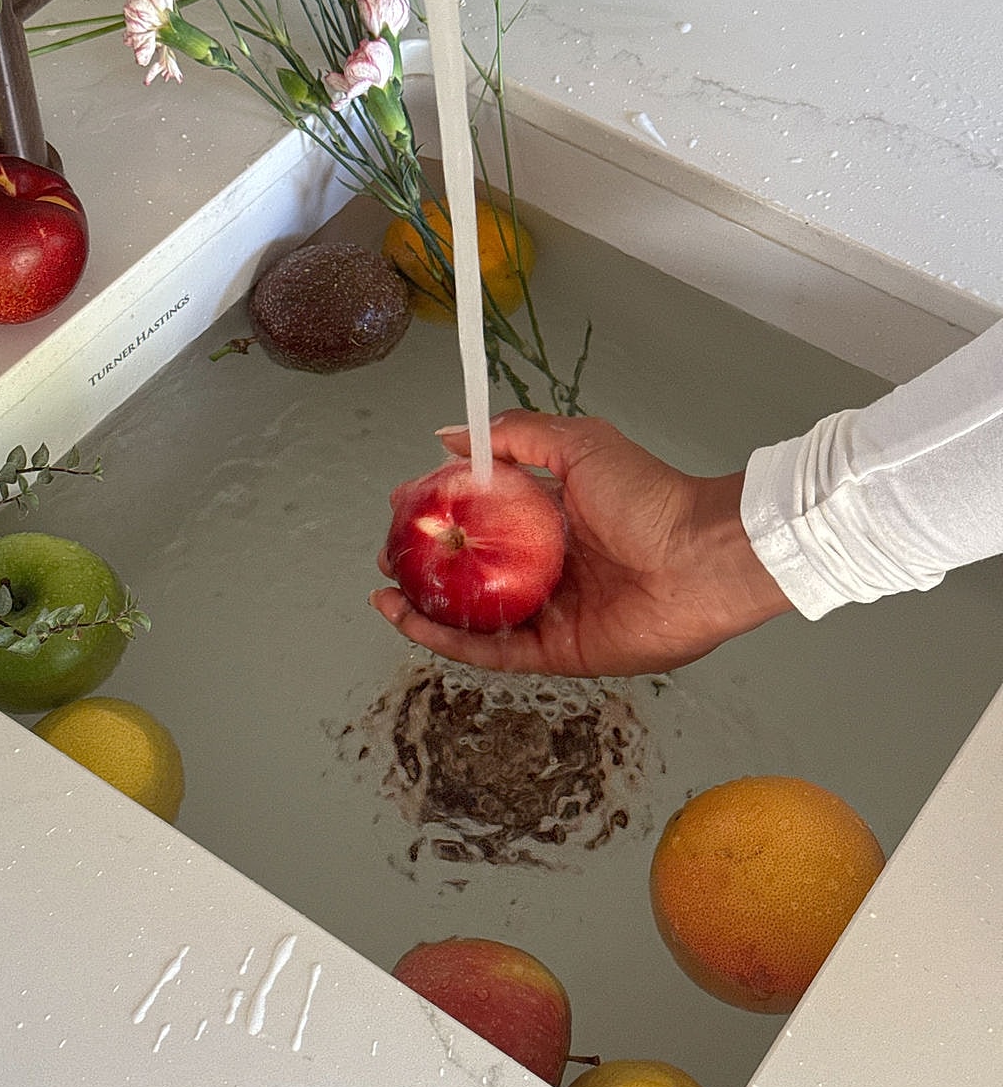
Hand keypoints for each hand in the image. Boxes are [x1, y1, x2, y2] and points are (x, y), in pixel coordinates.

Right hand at [370, 410, 792, 677]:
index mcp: (553, 520)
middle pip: (472, 572)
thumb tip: (448, 435)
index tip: (402, 504)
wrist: (702, 556)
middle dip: (425, 565)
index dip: (439, 512)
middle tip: (390, 554)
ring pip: (474, 617)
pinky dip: (450, 641)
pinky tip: (414, 623)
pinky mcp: (558, 652)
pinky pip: (492, 651)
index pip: (482, 517)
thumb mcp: (578, 444)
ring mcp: (551, 613)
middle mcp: (548, 569)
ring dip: (425, 609)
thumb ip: (514, 434)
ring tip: (385, 594)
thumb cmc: (652, 497)